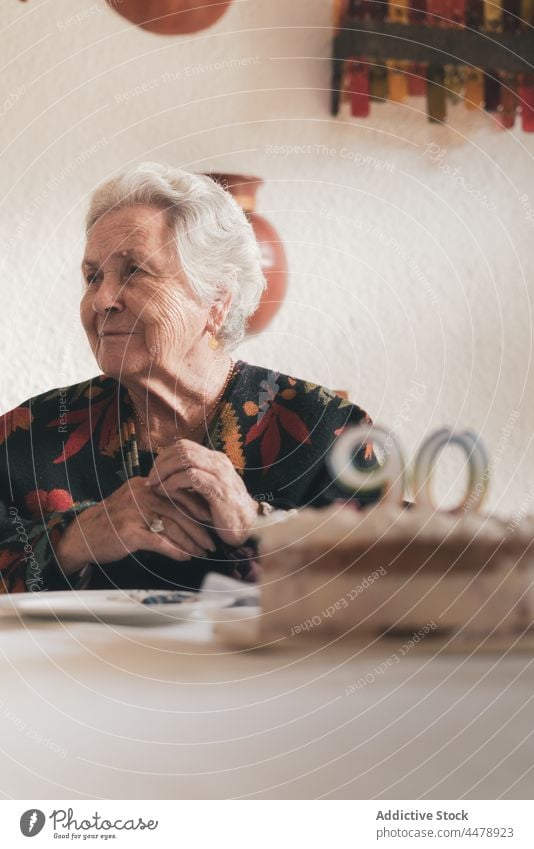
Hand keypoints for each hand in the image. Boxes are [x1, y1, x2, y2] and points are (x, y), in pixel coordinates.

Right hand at [55, 476, 216, 575]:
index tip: (212, 519)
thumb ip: (157, 503)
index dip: (197, 507)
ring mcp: (134, 512)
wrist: (83, 535)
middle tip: (211, 542)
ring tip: (201, 552)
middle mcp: (141, 494)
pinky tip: (184, 557)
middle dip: (198, 529)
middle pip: (179, 510)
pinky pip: (159, 541)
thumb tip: (188, 511)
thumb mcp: (135, 504)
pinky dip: (175, 551)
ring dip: (190, 542)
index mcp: (145, 485)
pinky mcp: (129, 531)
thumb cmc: (113, 522)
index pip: (178, 493)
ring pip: (172, 527)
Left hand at [146, 439, 258, 546]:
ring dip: (164, 472)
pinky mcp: (218, 489)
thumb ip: (190, 480)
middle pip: (183, 449)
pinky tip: (166, 492)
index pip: (184, 446)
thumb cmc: (223, 512)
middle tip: (150, 479)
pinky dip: (174, 483)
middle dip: (161, 463)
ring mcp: (220, 474)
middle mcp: (218, 462)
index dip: (164, 456)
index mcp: (215, 460)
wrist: (248, 527)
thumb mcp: (206, 490)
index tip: (153, 472)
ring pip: (185, 459)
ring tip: (154, 485)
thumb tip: (163, 475)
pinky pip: (191, 477)